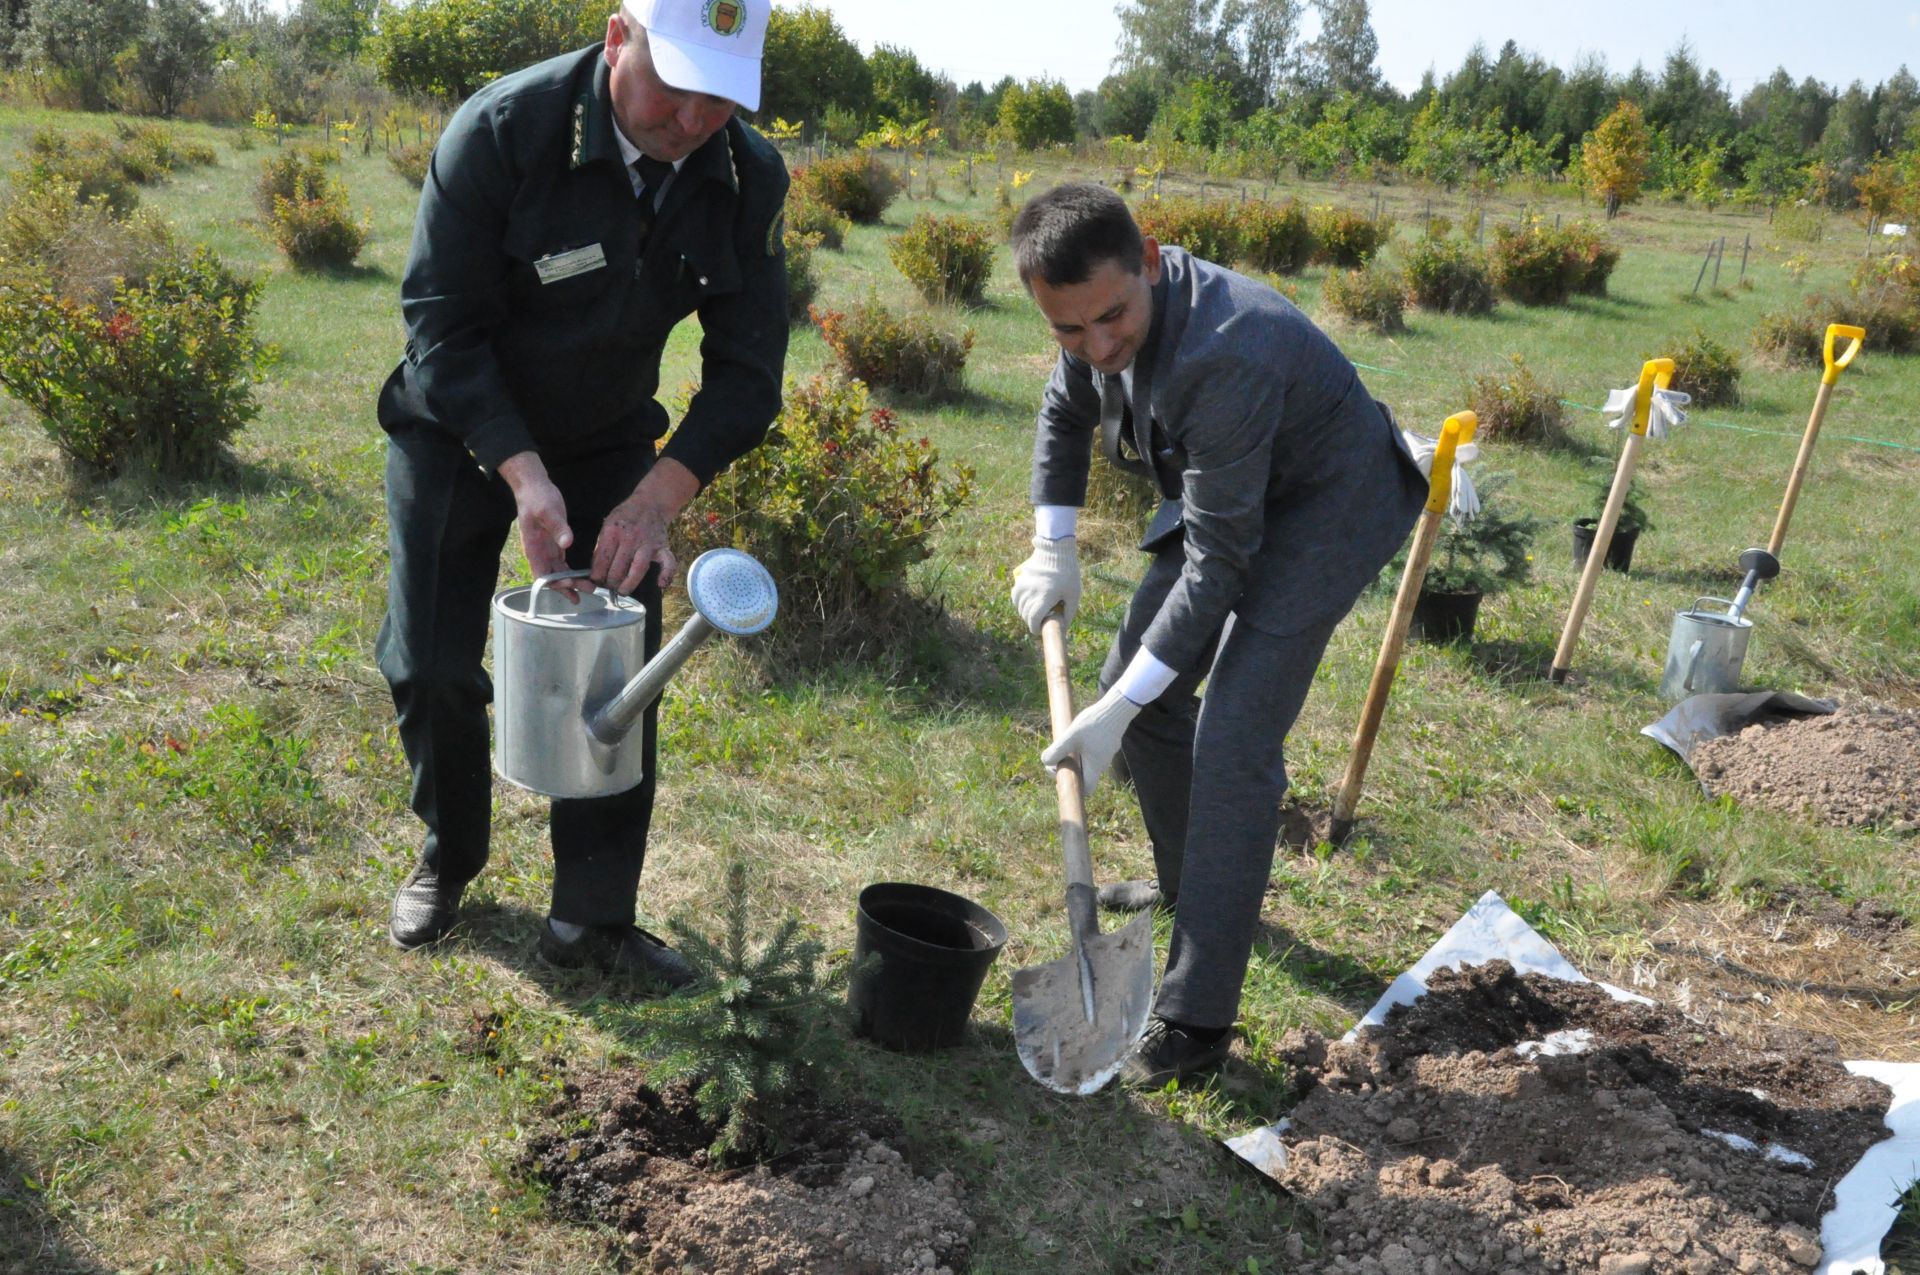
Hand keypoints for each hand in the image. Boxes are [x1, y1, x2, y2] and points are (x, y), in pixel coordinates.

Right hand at [498, 451, 574, 592]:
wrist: (534, 486)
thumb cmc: (537, 498)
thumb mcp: (547, 510)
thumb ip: (557, 527)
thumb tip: (566, 543)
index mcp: (533, 547)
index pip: (542, 572)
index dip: (554, 582)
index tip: (569, 584)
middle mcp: (539, 552)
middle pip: (551, 576)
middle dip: (567, 586)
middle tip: (585, 593)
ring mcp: (546, 549)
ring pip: (558, 572)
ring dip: (572, 581)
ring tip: (588, 589)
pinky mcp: (555, 543)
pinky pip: (562, 563)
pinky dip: (571, 571)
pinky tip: (582, 577)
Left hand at [591, 458, 698, 593]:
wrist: (651, 503)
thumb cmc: (626, 515)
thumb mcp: (608, 523)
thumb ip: (602, 544)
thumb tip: (596, 568)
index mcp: (613, 531)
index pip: (602, 560)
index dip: (597, 574)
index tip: (596, 581)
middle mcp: (630, 538)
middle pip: (618, 568)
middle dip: (611, 582)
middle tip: (609, 586)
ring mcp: (648, 543)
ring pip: (638, 569)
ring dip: (629, 584)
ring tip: (623, 591)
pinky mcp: (662, 546)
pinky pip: (668, 562)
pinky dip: (666, 574)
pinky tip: (660, 584)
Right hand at [1010, 534, 1080, 635]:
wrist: (1056, 551)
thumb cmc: (1068, 573)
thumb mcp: (1074, 594)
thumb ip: (1069, 613)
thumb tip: (1063, 627)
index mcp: (1045, 598)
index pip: (1034, 620)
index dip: (1036, 628)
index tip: (1040, 630)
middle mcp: (1031, 593)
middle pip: (1026, 615)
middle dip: (1032, 621)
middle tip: (1041, 621)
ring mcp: (1023, 586)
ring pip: (1020, 607)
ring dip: (1026, 613)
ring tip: (1035, 611)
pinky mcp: (1020, 580)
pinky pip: (1015, 597)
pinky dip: (1019, 603)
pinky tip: (1027, 603)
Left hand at [1040, 685, 1142, 797]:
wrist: (1116, 708)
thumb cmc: (1094, 723)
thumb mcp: (1071, 736)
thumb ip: (1057, 750)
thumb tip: (1045, 762)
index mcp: (1094, 767)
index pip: (1087, 789)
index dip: (1073, 788)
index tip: (1061, 773)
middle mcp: (1103, 764)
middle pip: (1085, 776)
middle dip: (1069, 770)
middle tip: (1056, 757)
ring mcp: (1107, 754)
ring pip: (1089, 763)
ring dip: (1075, 759)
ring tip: (1066, 745)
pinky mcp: (1108, 744)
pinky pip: (1094, 753)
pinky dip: (1083, 750)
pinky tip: (1078, 738)